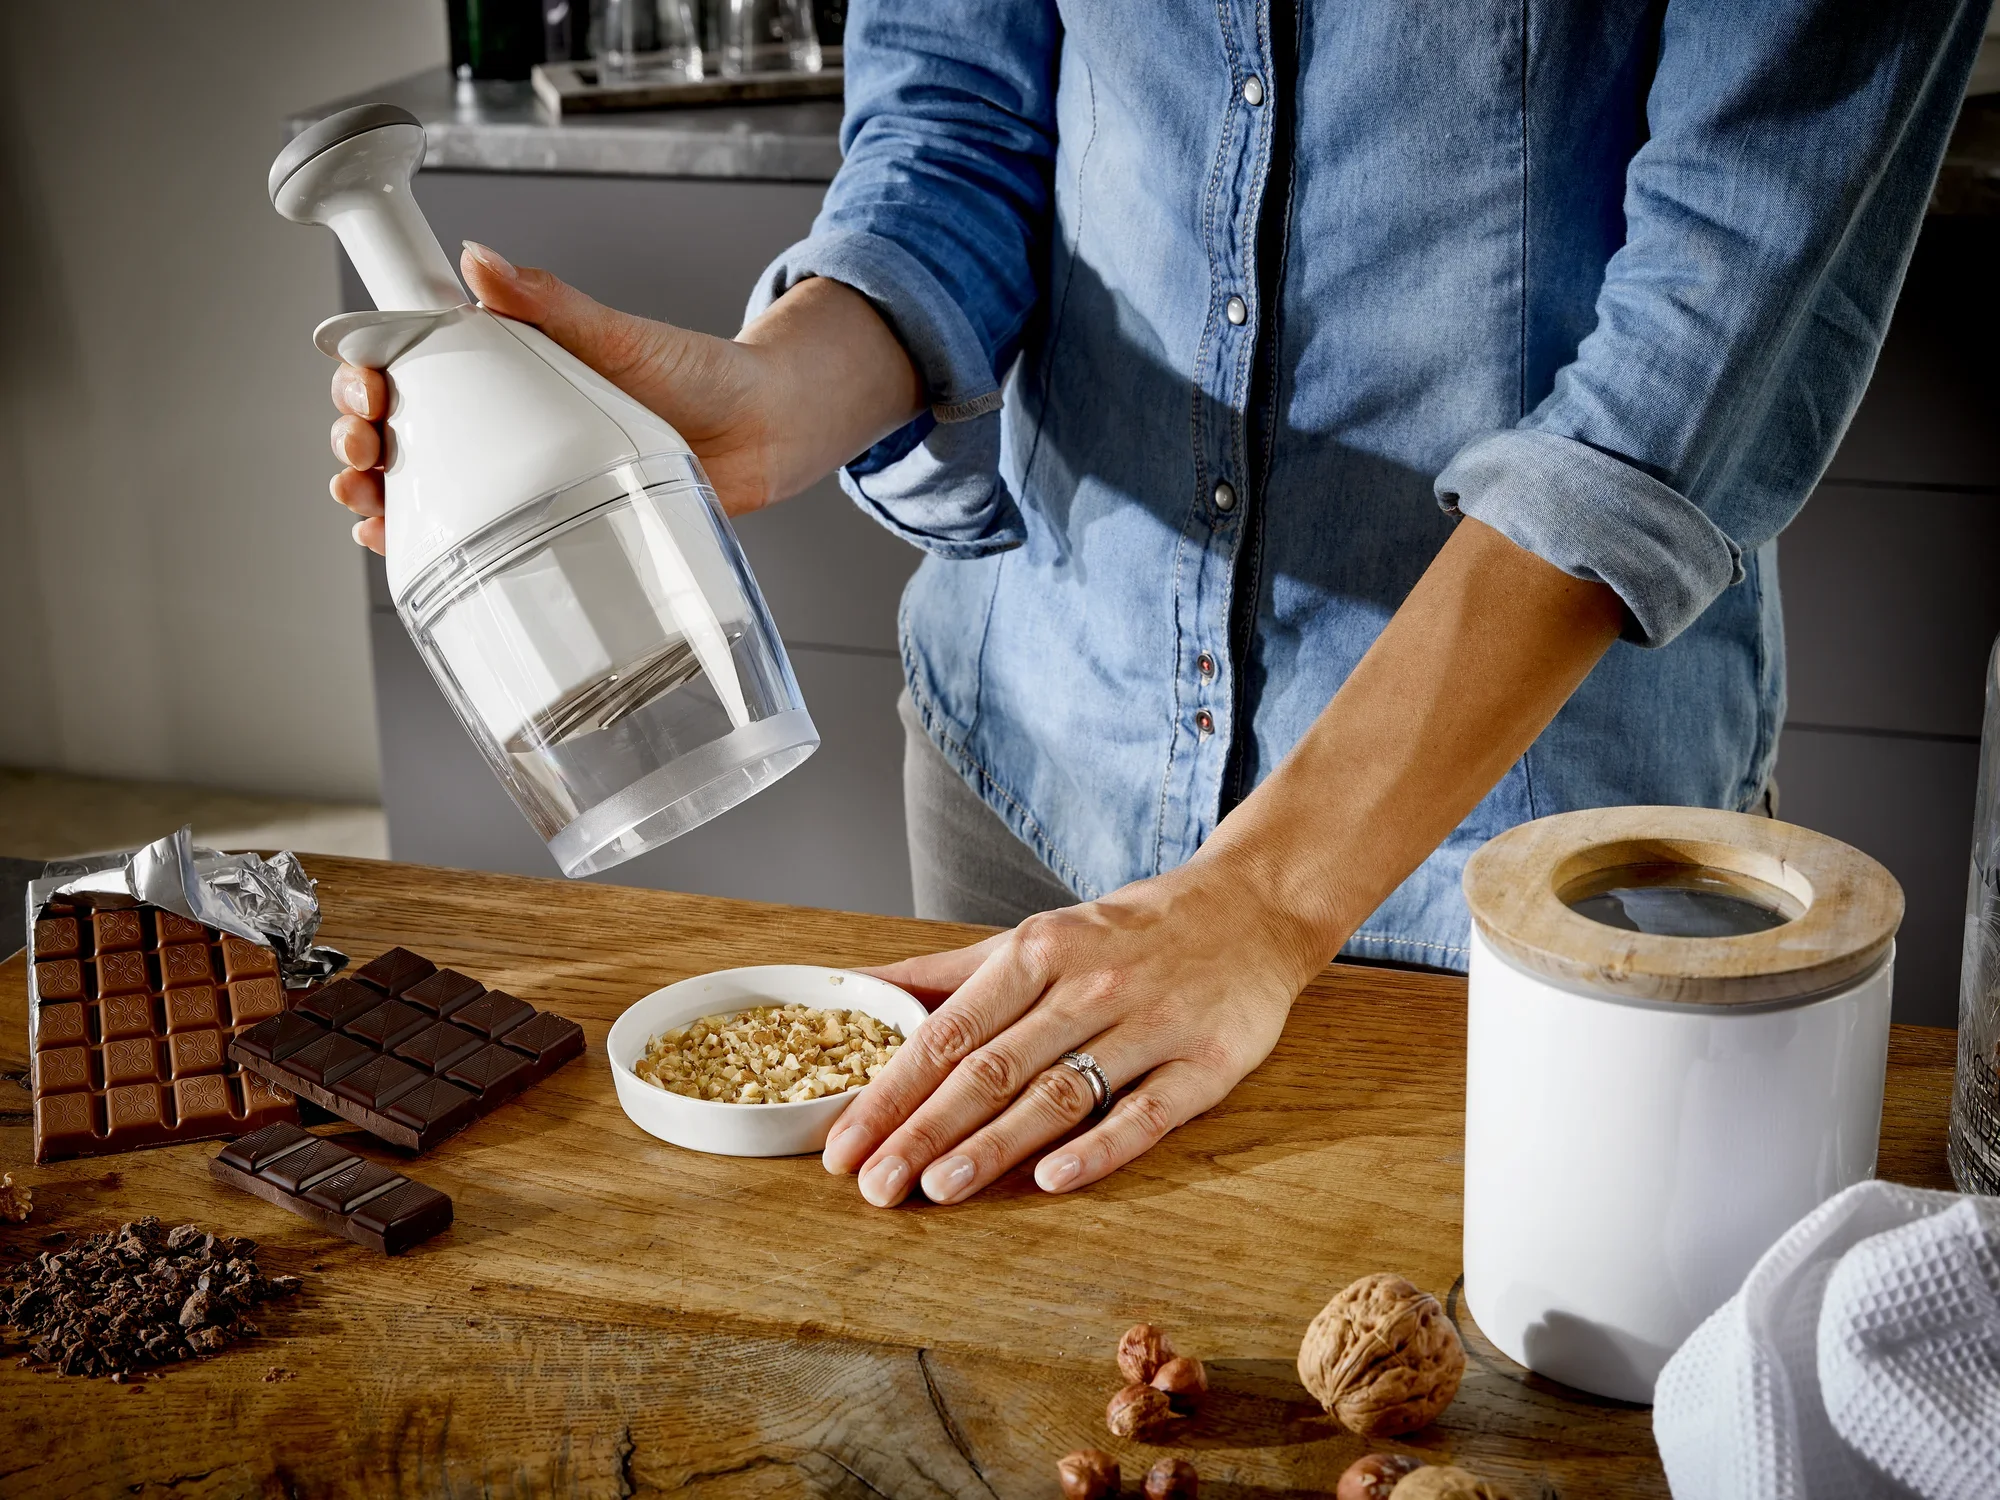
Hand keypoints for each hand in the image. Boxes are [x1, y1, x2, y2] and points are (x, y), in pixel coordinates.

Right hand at [328, 242, 920, 552]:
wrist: (761, 434)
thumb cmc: (697, 375)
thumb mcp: (620, 334)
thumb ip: (552, 303)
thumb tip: (482, 260)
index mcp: (505, 363)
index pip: (408, 360)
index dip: (368, 370)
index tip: (362, 380)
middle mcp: (502, 418)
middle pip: (399, 426)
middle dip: (359, 436)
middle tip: (363, 444)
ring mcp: (519, 473)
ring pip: (421, 483)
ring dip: (376, 491)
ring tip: (365, 497)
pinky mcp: (547, 520)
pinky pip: (472, 534)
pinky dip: (422, 539)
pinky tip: (396, 542)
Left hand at [823, 519, 1624, 1208]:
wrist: (1252, 909)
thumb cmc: (1130, 932)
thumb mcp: (1038, 937)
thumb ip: (951, 972)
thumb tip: (861, 991)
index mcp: (1039, 951)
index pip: (949, 1031)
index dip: (890, 1089)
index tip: (843, 1141)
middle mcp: (1089, 984)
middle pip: (992, 1068)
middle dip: (923, 1129)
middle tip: (873, 1183)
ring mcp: (1151, 1024)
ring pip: (1059, 1093)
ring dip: (994, 1145)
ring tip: (937, 1187)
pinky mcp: (1206, 1062)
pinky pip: (1145, 1112)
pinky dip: (1098, 1147)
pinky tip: (1052, 1180)